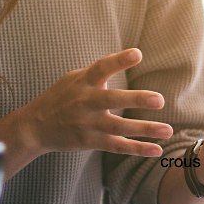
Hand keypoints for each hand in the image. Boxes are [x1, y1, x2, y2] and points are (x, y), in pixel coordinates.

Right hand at [0, 48, 172, 166]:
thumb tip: (122, 59)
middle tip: (159, 100)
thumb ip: (96, 73)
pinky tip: (156, 150)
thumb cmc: (60, 98)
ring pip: (119, 127)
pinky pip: (117, 146)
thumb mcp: (73, 79)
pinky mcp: (91, 141)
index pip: (101, 68)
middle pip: (112, 100)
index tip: (137, 54)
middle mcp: (86, 102)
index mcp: (83, 82)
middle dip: (135, 99)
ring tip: (168, 130)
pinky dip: (137, 149)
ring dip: (144, 129)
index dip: (119, 60)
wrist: (35, 127)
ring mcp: (88, 123)